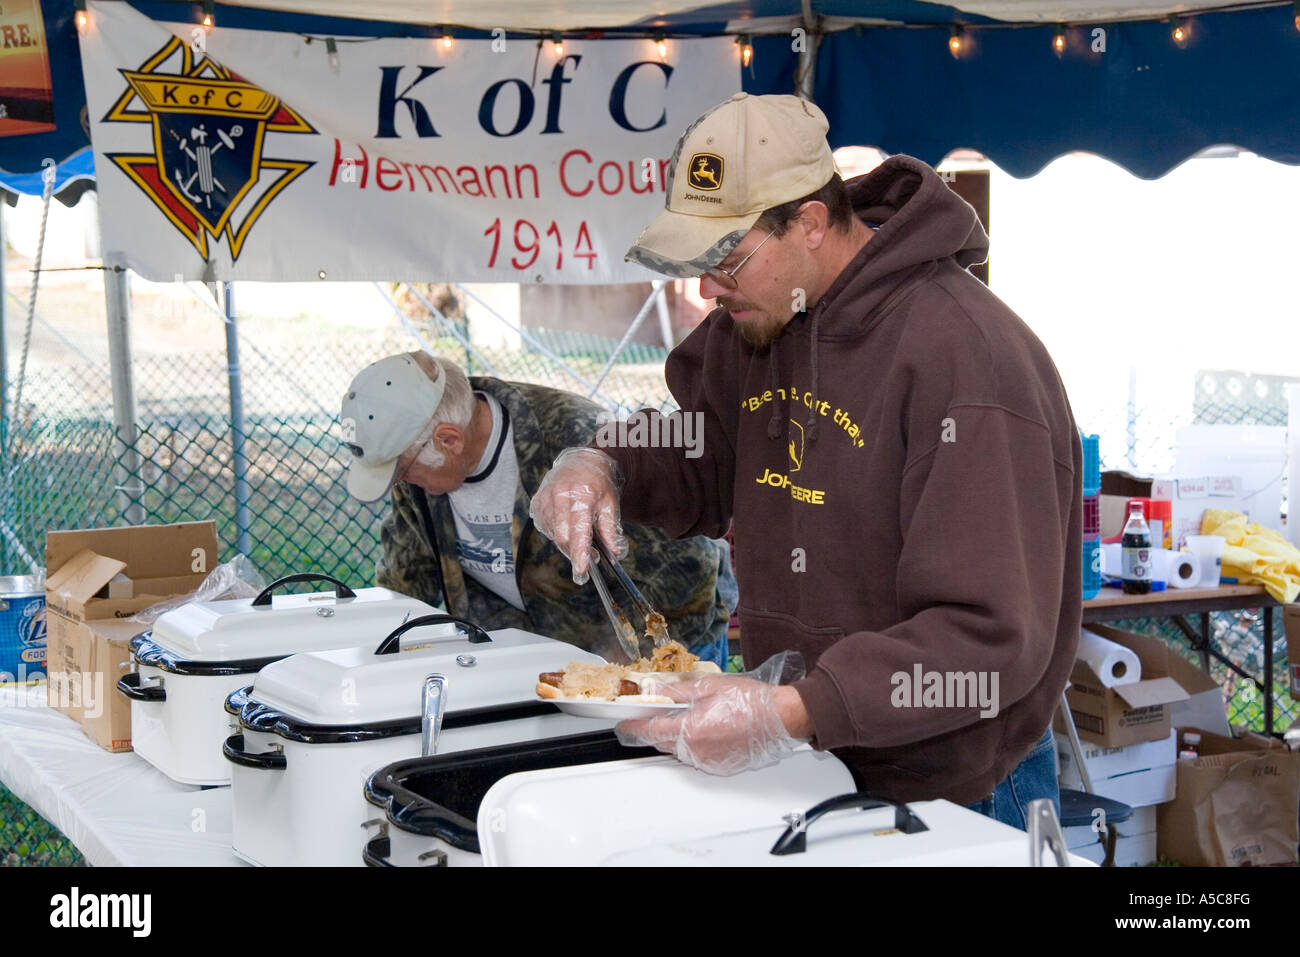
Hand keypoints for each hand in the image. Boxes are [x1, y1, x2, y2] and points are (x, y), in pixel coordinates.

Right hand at [529, 447, 624, 583]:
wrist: (582, 461)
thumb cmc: (598, 483)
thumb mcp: (610, 504)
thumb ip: (610, 529)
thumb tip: (614, 553)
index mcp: (580, 495)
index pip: (578, 531)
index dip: (579, 554)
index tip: (581, 571)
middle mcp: (559, 496)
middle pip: (563, 537)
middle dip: (575, 552)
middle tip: (591, 556)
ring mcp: (545, 499)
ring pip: (554, 535)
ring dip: (568, 542)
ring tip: (581, 531)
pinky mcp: (537, 502)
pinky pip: (546, 527)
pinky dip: (558, 532)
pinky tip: (568, 522)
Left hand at [616, 652, 809, 775]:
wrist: (780, 717)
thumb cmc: (749, 700)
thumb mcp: (707, 687)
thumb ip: (675, 691)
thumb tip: (652, 690)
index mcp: (690, 730)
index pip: (650, 732)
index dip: (632, 727)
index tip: (623, 724)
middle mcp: (697, 752)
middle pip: (662, 743)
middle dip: (657, 728)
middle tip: (659, 711)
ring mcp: (708, 762)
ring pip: (679, 751)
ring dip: (676, 736)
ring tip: (692, 716)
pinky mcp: (719, 767)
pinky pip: (696, 757)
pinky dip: (694, 744)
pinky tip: (707, 728)